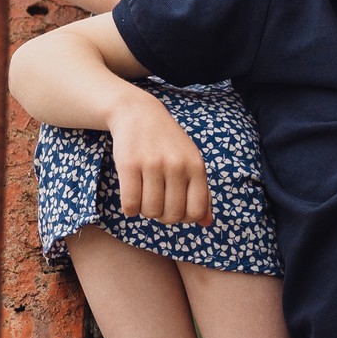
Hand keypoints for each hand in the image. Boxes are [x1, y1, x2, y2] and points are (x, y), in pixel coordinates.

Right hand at [109, 92, 213, 225]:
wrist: (139, 114)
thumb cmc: (168, 144)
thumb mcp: (191, 162)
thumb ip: (201, 192)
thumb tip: (207, 223)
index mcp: (196, 166)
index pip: (195, 211)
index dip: (184, 218)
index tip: (175, 207)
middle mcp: (177, 165)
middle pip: (171, 216)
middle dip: (162, 215)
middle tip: (157, 200)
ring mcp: (153, 164)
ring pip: (150, 212)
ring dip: (145, 210)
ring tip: (145, 195)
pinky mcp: (129, 165)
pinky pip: (130, 205)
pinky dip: (129, 208)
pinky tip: (132, 194)